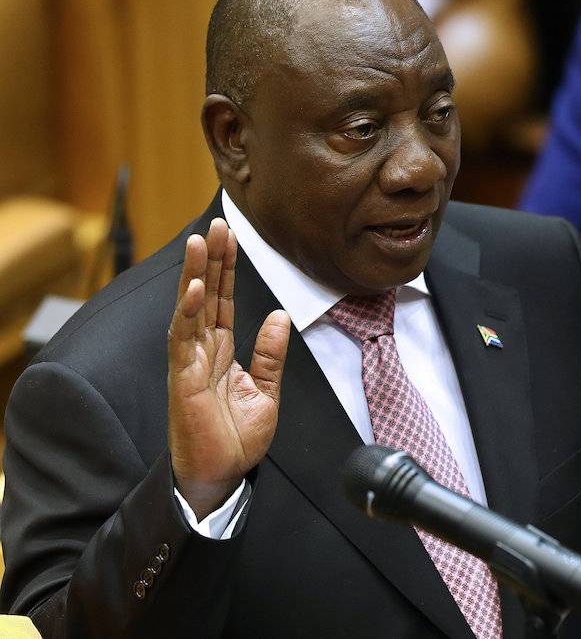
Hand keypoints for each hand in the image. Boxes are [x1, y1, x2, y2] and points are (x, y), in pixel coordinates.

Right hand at [167, 218, 290, 519]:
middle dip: (211, 260)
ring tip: (200, 242)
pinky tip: (193, 290)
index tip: (230, 235)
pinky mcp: (183, 380)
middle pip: (206, 296)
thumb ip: (269, 354)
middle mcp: (203, 351)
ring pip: (190, 310)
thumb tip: (277, 315)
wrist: (222, 477)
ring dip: (195, 275)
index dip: (226, 268)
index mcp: (223, 351)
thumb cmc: (236, 439)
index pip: (223, 300)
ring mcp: (190, 363)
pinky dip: (188, 314)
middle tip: (217, 224)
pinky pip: (184, 340)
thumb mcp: (266, 392)